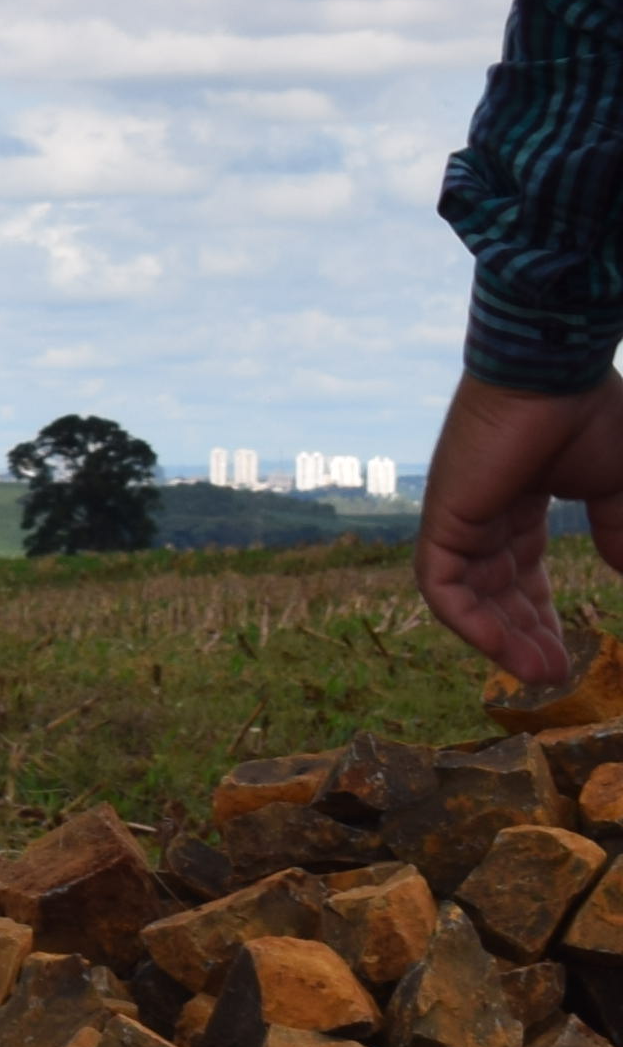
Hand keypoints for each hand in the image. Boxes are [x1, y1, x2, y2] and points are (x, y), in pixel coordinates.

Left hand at [416, 373, 622, 691]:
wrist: (556, 373)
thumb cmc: (590, 414)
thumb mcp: (617, 489)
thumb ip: (620, 533)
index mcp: (520, 498)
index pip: (522, 568)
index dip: (543, 612)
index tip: (569, 649)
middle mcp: (484, 510)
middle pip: (496, 588)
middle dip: (524, 633)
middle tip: (554, 673)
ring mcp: (460, 514)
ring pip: (468, 595)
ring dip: (502, 638)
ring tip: (542, 673)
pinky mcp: (444, 518)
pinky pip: (442, 586)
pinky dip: (470, 621)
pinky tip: (508, 650)